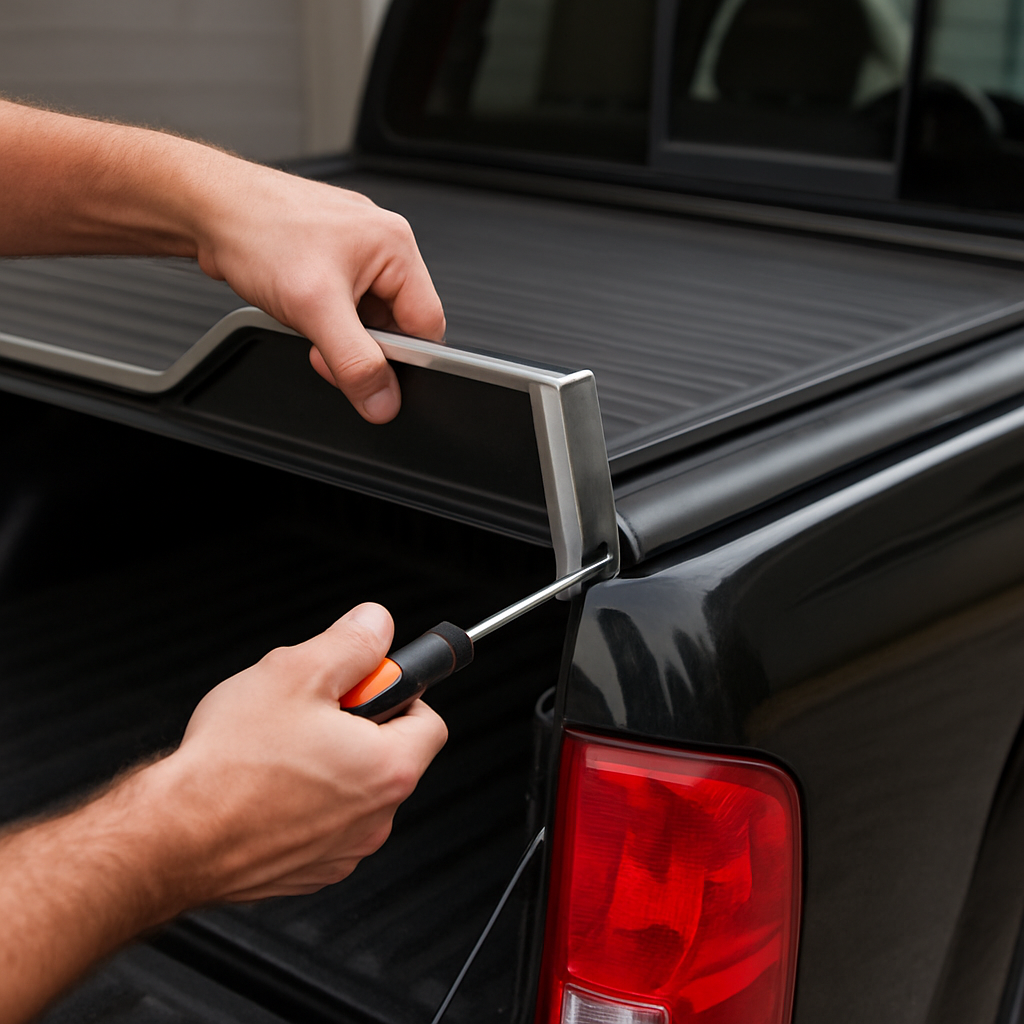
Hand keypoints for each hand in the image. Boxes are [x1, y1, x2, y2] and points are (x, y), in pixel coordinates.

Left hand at [0, 100, 445, 424]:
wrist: (206, 207)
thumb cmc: (257, 230)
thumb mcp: (314, 308)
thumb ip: (356, 362)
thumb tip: (383, 400)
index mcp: (396, 246)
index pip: (427, 326)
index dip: (399, 358)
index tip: (365, 372)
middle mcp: (382, 242)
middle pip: (397, 324)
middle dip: (359, 343)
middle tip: (322, 340)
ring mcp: (356, 249)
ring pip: (367, 316)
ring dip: (337, 330)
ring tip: (305, 314)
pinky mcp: (330, 256)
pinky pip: (343, 303)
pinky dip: (321, 315)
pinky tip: (298, 304)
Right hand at [148, 602, 448, 901]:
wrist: (168, 839)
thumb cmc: (229, 765)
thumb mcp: (296, 672)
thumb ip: (351, 643)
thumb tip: (376, 625)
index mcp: (389, 769)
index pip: (430, 720)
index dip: (400, 692)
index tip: (367, 683)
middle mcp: (376, 819)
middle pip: (390, 753)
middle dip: (358, 725)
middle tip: (310, 711)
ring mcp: (343, 852)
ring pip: (353, 789)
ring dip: (329, 763)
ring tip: (277, 748)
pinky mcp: (308, 871)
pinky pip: (323, 823)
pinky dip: (303, 801)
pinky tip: (263, 785)